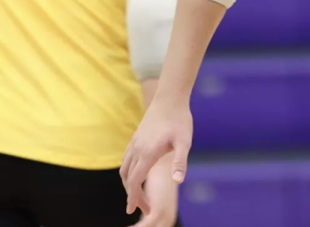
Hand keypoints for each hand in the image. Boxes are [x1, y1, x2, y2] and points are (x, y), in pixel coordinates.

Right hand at [121, 97, 191, 217]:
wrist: (170, 98)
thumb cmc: (179, 120)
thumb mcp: (184, 142)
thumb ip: (180, 162)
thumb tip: (178, 181)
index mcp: (147, 153)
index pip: (135, 181)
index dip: (133, 197)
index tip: (131, 210)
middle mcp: (137, 149)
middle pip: (128, 178)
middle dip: (132, 195)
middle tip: (143, 208)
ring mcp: (134, 143)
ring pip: (124, 169)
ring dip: (129, 184)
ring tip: (139, 194)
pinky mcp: (135, 138)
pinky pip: (126, 159)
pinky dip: (128, 172)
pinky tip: (137, 175)